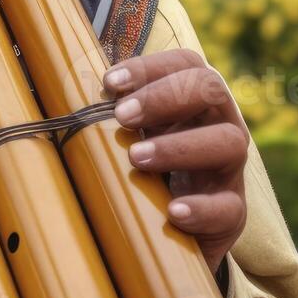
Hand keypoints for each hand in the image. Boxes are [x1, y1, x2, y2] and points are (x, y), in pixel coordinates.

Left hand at [103, 49, 248, 273]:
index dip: (150, 67)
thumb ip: (117, 114)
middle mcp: (221, 125)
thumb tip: (66, 92)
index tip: (110, 83)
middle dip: (164, 96)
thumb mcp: (139, 137)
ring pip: (228, 143)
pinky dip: (200, 208)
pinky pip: (228, 207)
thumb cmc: (153, 172)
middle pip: (212, 89)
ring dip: (178, 146)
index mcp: (197, 101)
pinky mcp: (231, 213)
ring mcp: (230, 170)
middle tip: (123, 116)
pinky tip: (173, 211)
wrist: (182, 232)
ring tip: (137, 157)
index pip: (187, 64)